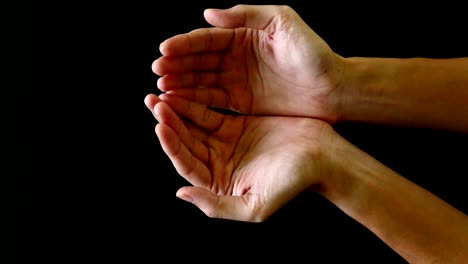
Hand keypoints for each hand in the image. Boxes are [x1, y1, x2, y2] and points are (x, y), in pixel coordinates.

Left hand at [144, 93, 333, 221]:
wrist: (322, 158)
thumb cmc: (293, 183)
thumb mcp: (255, 206)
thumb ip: (217, 206)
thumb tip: (182, 193)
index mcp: (218, 183)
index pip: (187, 163)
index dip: (172, 145)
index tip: (161, 125)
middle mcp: (217, 163)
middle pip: (185, 141)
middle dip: (169, 122)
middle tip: (154, 101)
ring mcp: (226, 142)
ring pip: (194, 124)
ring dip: (178, 109)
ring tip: (162, 92)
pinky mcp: (236, 124)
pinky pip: (210, 111)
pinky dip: (196, 101)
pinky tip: (184, 89)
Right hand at [152, 4, 344, 122]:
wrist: (332, 89)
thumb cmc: (312, 53)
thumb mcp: (283, 22)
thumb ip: (247, 15)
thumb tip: (208, 15)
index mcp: (243, 35)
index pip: (207, 39)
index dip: (185, 44)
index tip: (164, 50)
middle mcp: (235, 57)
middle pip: (199, 60)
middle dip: (176, 65)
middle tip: (157, 72)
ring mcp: (236, 81)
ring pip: (201, 81)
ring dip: (180, 84)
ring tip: (162, 89)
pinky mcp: (241, 103)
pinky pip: (213, 101)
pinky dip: (195, 101)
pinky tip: (179, 102)